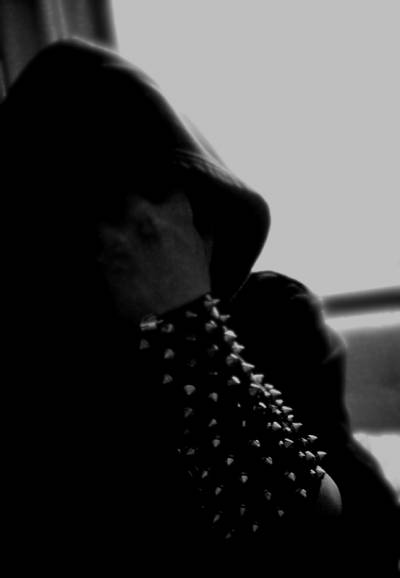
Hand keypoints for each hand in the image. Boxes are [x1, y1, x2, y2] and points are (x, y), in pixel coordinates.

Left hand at [98, 188, 210, 322]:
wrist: (174, 317)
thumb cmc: (193, 287)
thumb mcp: (203, 255)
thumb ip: (199, 234)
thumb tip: (202, 228)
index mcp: (174, 212)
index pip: (172, 194)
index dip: (170, 205)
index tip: (167, 213)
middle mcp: (144, 215)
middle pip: (132, 198)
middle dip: (135, 211)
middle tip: (140, 228)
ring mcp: (120, 233)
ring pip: (107, 221)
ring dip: (113, 232)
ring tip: (121, 248)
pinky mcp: (103, 255)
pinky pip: (99, 247)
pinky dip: (105, 254)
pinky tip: (116, 265)